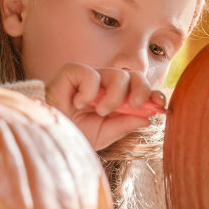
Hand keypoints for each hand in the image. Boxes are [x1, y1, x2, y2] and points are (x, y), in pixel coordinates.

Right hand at [45, 63, 165, 151]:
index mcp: (117, 98)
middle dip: (142, 89)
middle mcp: (106, 85)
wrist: (48, 137)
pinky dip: (90, 91)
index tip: (161, 104)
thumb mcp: (105, 134)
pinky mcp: (73, 72)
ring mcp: (90, 77)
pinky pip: (91, 74)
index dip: (153, 94)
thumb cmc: (74, 134)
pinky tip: (79, 103)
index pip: (140, 89)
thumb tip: (149, 117)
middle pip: (134, 76)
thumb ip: (125, 124)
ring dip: (114, 96)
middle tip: (137, 105)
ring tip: (100, 111)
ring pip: (117, 75)